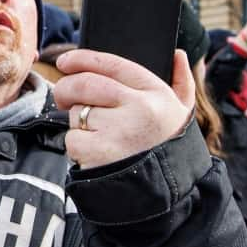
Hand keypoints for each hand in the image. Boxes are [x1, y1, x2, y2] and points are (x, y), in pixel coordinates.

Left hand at [53, 49, 194, 169]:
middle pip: (86, 84)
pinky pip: (72, 138)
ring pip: (77, 112)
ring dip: (77, 121)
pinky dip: (76, 145)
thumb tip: (178, 54)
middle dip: (67, 87)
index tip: (66, 61)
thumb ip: (182, 81)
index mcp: (156, 93)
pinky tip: (94, 153)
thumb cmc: (168, 147)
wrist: (167, 192)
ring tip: (97, 133)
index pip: (112, 64)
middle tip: (63, 95)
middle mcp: (139, 108)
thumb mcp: (183, 113)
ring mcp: (119, 131)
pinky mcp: (100, 152)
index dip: (83, 58)